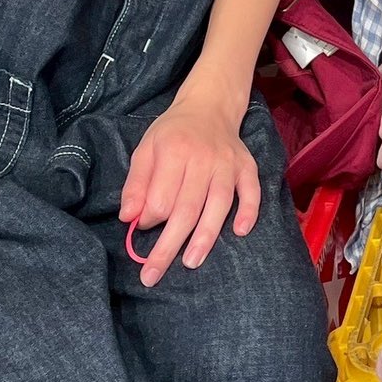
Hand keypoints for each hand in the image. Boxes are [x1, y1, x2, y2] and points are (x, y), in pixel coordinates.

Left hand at [119, 94, 260, 286]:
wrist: (210, 106)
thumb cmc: (173, 133)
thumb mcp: (145, 149)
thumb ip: (136, 183)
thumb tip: (129, 217)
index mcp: (174, 151)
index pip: (160, 197)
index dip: (149, 218)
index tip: (142, 226)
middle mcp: (203, 158)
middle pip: (186, 208)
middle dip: (168, 245)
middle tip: (153, 275)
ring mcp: (228, 164)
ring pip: (218, 204)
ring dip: (205, 236)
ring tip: (191, 262)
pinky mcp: (247, 167)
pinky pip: (252, 191)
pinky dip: (248, 211)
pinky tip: (240, 231)